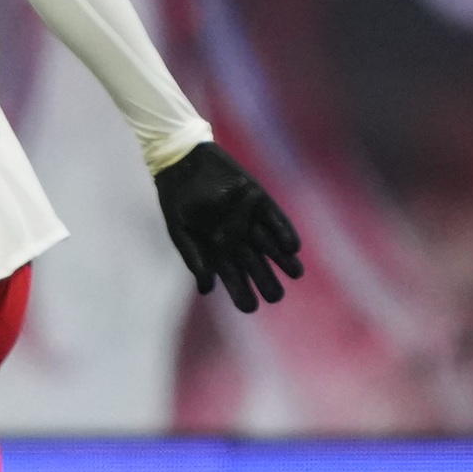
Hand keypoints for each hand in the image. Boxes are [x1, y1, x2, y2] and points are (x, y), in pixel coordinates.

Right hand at [154, 140, 302, 312]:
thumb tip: (207, 289)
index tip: (250, 307)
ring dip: (284, 260)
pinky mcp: (259, 200)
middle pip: (256, 264)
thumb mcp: (179, 231)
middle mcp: (237, 236)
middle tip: (275, 296)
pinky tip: (292, 248)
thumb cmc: (176, 199)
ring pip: (271, 244)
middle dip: (267, 281)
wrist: (182, 163)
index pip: (233, 276)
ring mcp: (249, 218)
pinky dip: (284, 232)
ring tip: (296, 274)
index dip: (241, 292)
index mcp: (217, 248)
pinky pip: (276, 219)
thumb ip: (193, 258)